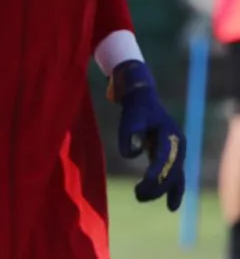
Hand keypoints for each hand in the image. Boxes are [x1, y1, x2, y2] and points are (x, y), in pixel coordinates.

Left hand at [111, 60, 185, 210]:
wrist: (143, 99)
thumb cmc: (136, 109)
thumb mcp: (130, 118)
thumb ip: (128, 135)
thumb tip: (133, 153)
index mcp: (170, 135)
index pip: (164, 158)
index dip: (156, 172)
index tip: (145, 183)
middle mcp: (178, 146)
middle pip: (171, 172)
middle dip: (157, 186)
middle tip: (138, 195)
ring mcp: (177, 152)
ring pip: (175, 177)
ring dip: (161, 191)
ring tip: (140, 198)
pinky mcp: (170, 157)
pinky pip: (175, 177)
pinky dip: (173, 191)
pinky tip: (170, 206)